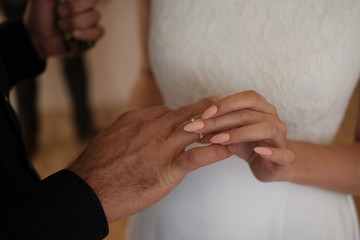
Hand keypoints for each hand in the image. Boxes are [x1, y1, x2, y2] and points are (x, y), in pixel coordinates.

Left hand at [24, 0, 103, 57]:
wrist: (39, 39)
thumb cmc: (39, 16)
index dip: (82, 1)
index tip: (68, 3)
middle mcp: (84, 5)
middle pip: (93, 0)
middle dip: (74, 8)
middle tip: (60, 13)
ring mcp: (90, 20)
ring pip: (95, 17)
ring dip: (75, 23)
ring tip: (61, 26)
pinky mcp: (92, 35)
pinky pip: (99, 32)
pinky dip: (86, 34)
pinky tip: (74, 35)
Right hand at [69, 98, 237, 221]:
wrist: (88, 189)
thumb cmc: (96, 165)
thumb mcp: (111, 135)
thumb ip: (130, 129)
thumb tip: (138, 127)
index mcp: (138, 118)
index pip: (169, 111)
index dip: (186, 113)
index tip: (197, 114)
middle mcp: (152, 127)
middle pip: (187, 113)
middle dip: (207, 108)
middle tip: (224, 104)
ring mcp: (161, 147)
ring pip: (196, 129)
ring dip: (217, 126)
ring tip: (234, 122)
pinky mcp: (167, 169)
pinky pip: (197, 157)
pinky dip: (215, 152)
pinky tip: (228, 151)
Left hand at [183, 90, 294, 181]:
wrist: (268, 165)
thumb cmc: (247, 145)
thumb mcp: (230, 133)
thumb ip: (216, 127)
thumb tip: (193, 125)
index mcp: (261, 108)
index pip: (246, 98)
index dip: (225, 104)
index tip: (204, 114)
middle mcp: (273, 118)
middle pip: (249, 113)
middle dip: (221, 120)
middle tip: (200, 128)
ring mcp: (281, 137)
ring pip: (266, 128)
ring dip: (240, 133)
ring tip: (219, 140)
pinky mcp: (286, 158)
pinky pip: (284, 153)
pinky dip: (272, 152)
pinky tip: (257, 151)